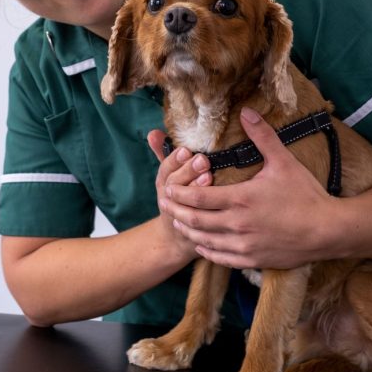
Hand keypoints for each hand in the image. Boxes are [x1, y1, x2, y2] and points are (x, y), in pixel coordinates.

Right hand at [147, 130, 207, 263]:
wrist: (176, 239)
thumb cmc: (177, 198)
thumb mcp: (169, 176)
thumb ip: (164, 154)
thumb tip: (153, 132)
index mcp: (165, 182)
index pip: (166, 169)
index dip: (174, 160)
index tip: (186, 150)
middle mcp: (168, 198)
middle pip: (175, 184)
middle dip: (188, 171)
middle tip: (202, 160)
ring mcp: (179, 216)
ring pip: (185, 202)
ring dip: (196, 189)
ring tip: (209, 176)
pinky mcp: (193, 232)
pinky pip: (198, 224)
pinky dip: (205, 213)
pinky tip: (218, 204)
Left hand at [159, 108, 339, 269]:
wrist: (327, 231)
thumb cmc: (306, 194)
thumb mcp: (283, 161)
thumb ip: (262, 136)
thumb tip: (246, 111)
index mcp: (241, 199)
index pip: (198, 196)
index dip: (180, 193)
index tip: (168, 187)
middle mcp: (238, 224)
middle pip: (195, 219)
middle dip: (176, 210)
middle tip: (163, 203)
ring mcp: (244, 245)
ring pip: (205, 240)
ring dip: (188, 231)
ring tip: (176, 221)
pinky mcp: (252, 259)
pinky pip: (221, 258)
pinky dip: (206, 250)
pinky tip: (201, 244)